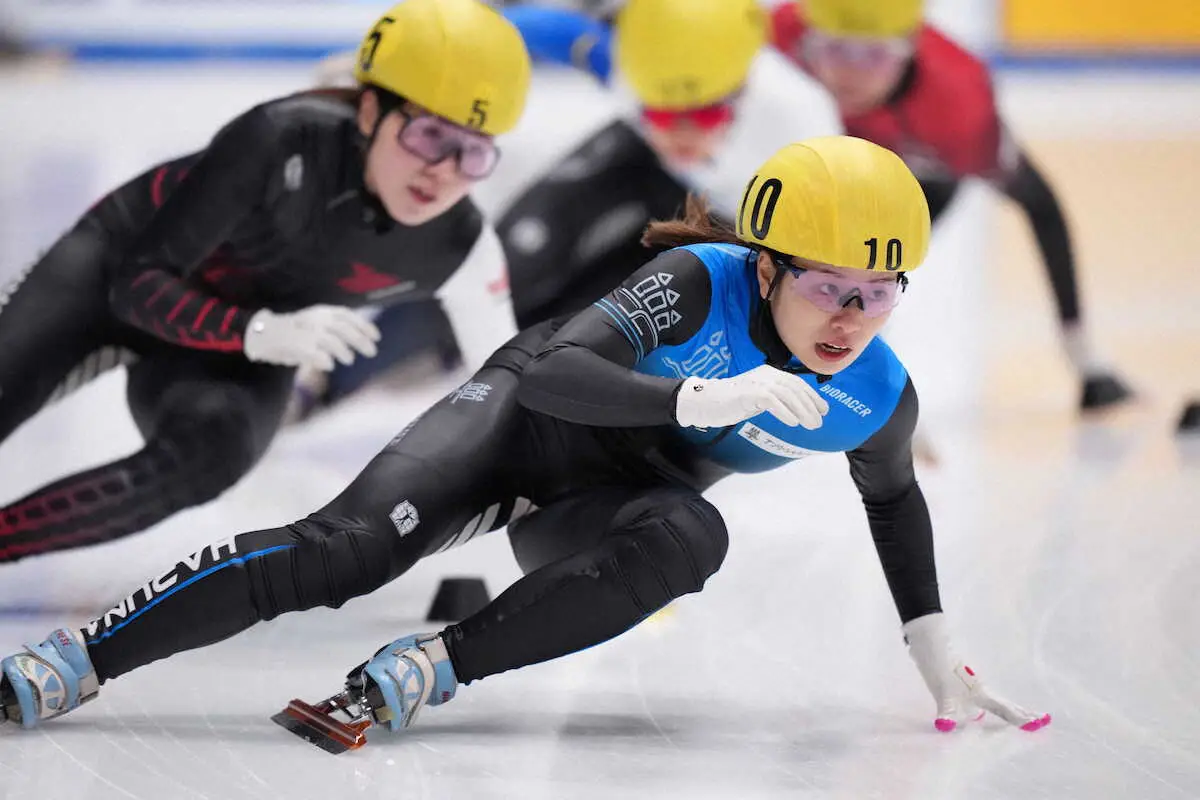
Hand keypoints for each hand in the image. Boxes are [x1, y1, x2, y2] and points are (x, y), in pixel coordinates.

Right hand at [243, 305, 379, 371]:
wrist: (262, 333)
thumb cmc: (294, 331)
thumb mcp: (316, 323)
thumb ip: (336, 329)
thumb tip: (362, 340)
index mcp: (321, 311)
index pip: (347, 315)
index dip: (364, 326)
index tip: (377, 337)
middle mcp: (314, 319)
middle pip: (343, 329)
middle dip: (360, 341)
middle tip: (372, 352)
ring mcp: (305, 332)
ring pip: (332, 341)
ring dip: (344, 352)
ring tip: (348, 360)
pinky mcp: (295, 345)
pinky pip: (316, 354)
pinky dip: (326, 360)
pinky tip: (329, 365)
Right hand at [673, 364, 828, 429]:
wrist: (706, 402)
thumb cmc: (732, 402)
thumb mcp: (759, 398)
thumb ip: (776, 399)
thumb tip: (798, 409)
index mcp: (770, 373)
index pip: (797, 383)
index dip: (813, 396)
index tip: (824, 410)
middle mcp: (766, 375)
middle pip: (795, 389)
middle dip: (810, 406)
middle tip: (818, 423)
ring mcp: (757, 383)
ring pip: (787, 395)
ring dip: (802, 411)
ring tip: (810, 425)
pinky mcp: (749, 393)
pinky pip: (772, 401)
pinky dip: (785, 412)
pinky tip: (792, 423)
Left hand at [903, 613, 1050, 731]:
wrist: (928, 641)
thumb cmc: (938, 665)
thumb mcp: (942, 691)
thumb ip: (946, 711)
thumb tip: (944, 726)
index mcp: (980, 692)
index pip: (1005, 709)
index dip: (1021, 718)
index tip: (1042, 723)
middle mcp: (979, 689)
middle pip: (1006, 704)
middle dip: (1023, 713)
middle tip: (1043, 720)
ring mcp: (971, 685)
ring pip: (995, 700)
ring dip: (1010, 710)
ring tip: (1023, 716)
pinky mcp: (960, 682)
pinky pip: (981, 698)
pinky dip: (991, 704)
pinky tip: (980, 709)